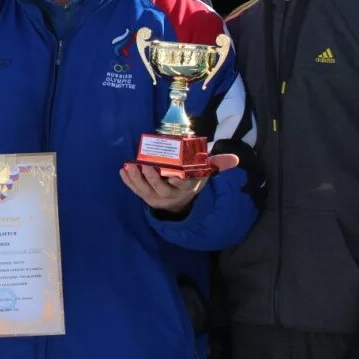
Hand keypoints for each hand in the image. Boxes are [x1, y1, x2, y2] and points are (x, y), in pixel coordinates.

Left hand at [120, 153, 239, 213]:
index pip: (183, 186)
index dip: (178, 182)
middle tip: (146, 166)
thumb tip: (235, 158)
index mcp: (187, 189)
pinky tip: (123, 171)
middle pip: (161, 190)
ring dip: (136, 179)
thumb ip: (218, 165)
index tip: (174, 175)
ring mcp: (158, 198)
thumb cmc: (191, 180)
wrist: (180, 200)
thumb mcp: (205, 173)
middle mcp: (172, 196)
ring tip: (130, 167)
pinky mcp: (146, 198)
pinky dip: (129, 182)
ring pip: (145, 191)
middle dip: (152, 179)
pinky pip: (136, 191)